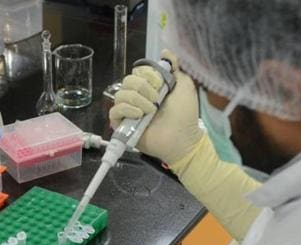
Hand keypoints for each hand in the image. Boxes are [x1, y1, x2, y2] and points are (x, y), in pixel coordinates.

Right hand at [109, 50, 201, 164]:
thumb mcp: (184, 85)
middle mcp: (137, 97)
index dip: (148, 75)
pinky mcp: (122, 125)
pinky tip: (140, 115)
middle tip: (157, 99)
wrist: (183, 137)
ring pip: (120, 94)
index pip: (138, 71)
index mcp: (150, 87)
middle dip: (143, 87)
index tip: (161, 84)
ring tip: (151, 111)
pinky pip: (115, 110)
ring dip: (138, 99)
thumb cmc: (185, 113)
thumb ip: (174, 67)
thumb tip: (164, 52)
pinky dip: (127, 109)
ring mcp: (129, 111)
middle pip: (127, 80)